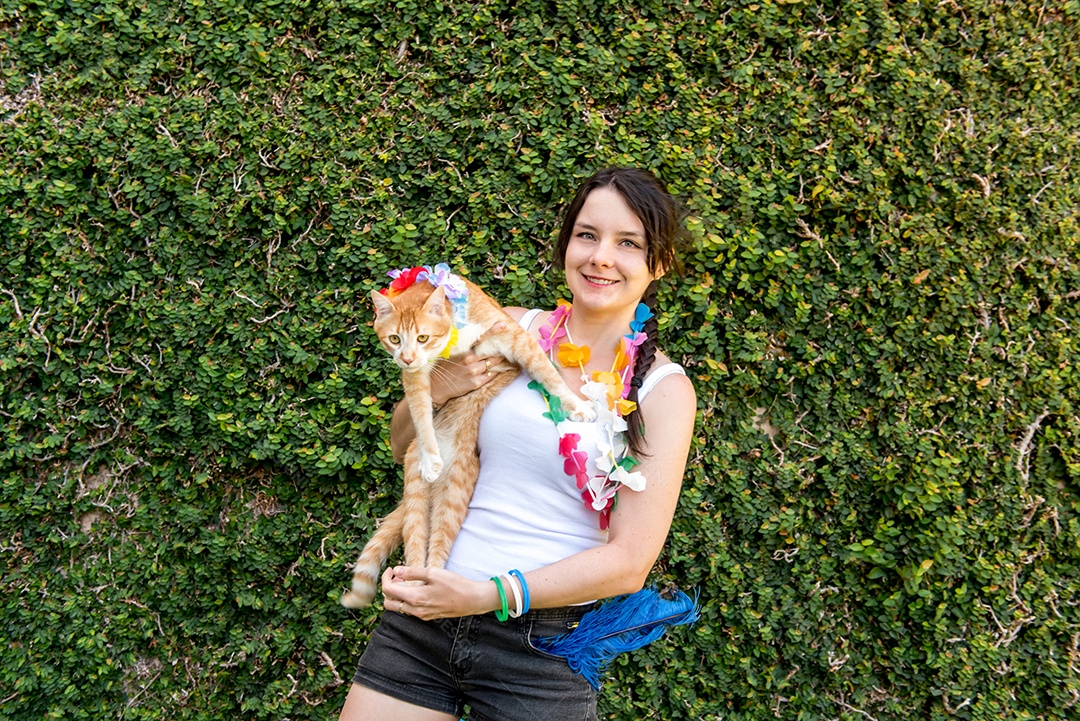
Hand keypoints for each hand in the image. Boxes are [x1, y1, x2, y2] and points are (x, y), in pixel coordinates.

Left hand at [380, 565, 495, 620]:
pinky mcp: (428, 616)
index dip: (386, 578)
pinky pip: (409, 610)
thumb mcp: (433, 573)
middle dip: (388, 588)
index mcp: (415, 598)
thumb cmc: (455, 585)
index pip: (388, 590)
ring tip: (407, 580)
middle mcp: (415, 610)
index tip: (391, 569)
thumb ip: (412, 572)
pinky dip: (407, 599)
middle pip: (388, 603)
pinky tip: (417, 588)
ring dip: (397, 594)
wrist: (472, 600)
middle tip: (397, 576)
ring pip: (399, 607)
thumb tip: (396, 570)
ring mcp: (421, 615)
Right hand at [429, 321, 506, 404]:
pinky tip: (494, 370)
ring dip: (498, 361)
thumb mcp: (451, 353)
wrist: (436, 387)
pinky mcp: (476, 382)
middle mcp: (469, 359)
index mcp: (463, 350)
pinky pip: (491, 375)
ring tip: (500, 360)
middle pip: (491, 353)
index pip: (480, 338)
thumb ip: (464, 347)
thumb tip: (476, 340)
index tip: (503, 325)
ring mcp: (473, 371)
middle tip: (502, 349)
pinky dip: (495, 372)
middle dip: (498, 351)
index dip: (492, 331)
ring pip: (493, 363)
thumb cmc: (444, 367)